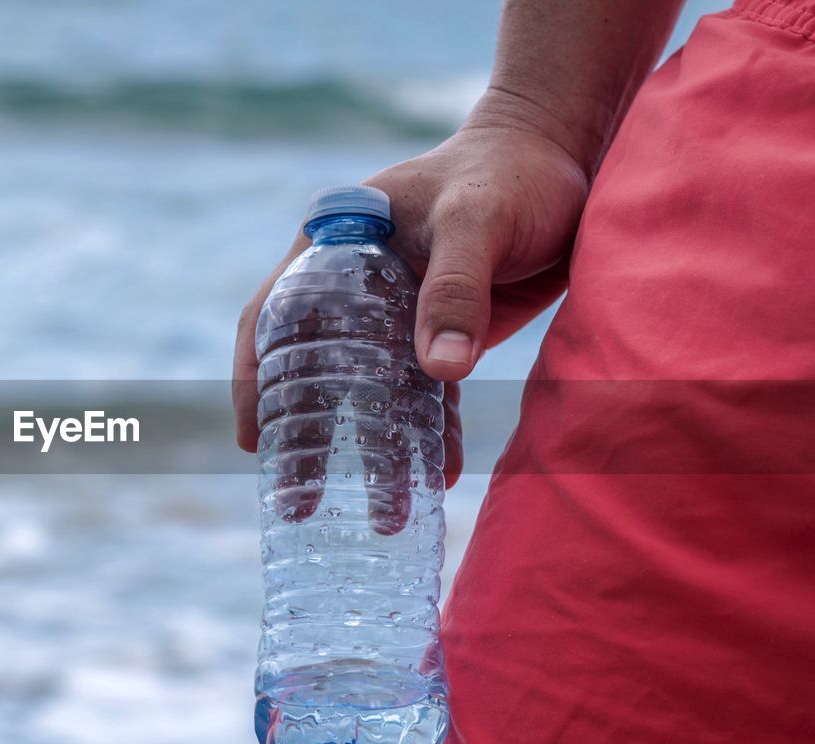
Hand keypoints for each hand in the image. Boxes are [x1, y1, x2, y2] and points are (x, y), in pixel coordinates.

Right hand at [233, 113, 589, 485]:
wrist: (567, 154)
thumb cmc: (513, 172)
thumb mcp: (478, 220)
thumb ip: (456, 289)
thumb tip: (440, 373)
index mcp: (335, 243)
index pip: (274, 315)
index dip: (254, 379)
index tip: (251, 439)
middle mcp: (355, 282)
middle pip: (316, 368)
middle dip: (309, 438)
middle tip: (300, 502)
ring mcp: (397, 311)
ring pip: (371, 390)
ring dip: (374, 450)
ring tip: (382, 516)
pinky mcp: (442, 331)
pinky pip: (425, 393)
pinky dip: (428, 433)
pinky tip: (436, 474)